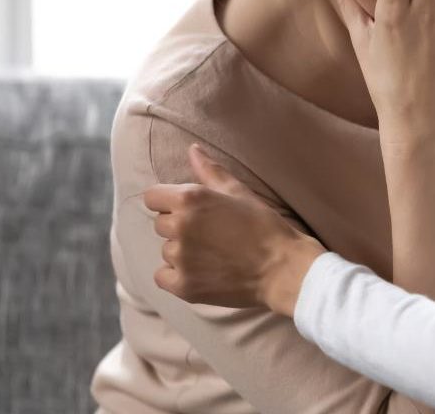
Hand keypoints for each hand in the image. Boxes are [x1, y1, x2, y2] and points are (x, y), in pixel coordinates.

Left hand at [147, 144, 326, 316]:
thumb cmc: (264, 226)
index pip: (152, 197)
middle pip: (161, 224)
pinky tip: (202, 272)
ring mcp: (180, 258)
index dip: (168, 202)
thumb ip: (210, 171)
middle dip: (179, 227)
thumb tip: (192, 149)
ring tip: (213, 255)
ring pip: (167, 250)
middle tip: (210, 234)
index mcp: (190, 199)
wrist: (282, 268)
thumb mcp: (240, 192)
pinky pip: (163, 276)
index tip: (189, 211)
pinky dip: (178, 275)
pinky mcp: (183, 285)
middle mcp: (179, 226)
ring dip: (183, 252)